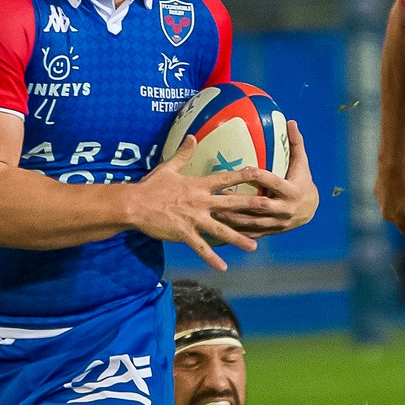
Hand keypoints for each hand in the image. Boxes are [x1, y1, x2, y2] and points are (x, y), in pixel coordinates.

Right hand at [126, 144, 263, 271]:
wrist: (134, 205)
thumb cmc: (150, 186)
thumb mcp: (168, 168)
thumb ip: (183, 154)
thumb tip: (192, 136)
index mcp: (198, 185)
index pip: (225, 179)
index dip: (242, 175)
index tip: (259, 172)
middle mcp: (201, 202)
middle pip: (231, 204)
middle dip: (252, 207)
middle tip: (270, 209)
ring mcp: (194, 219)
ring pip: (221, 230)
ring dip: (238, 239)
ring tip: (254, 247)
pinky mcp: (184, 234)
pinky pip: (201, 248)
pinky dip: (211, 258)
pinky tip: (223, 267)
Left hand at [216, 122, 318, 236]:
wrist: (310, 211)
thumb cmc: (303, 182)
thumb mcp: (302, 164)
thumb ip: (295, 144)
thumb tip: (291, 122)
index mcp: (292, 191)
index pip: (275, 183)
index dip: (261, 177)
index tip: (246, 169)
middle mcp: (285, 209)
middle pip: (261, 205)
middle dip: (241, 201)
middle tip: (220, 194)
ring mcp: (277, 223)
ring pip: (253, 222)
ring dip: (234, 218)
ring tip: (214, 212)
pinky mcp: (270, 232)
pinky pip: (251, 233)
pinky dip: (236, 233)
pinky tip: (220, 229)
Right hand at [374, 160, 404, 239]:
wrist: (394, 166)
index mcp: (397, 220)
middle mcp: (386, 214)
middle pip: (399, 220)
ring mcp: (380, 201)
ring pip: (392, 208)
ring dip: (400, 205)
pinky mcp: (377, 189)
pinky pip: (387, 196)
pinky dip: (394, 194)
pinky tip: (400, 185)